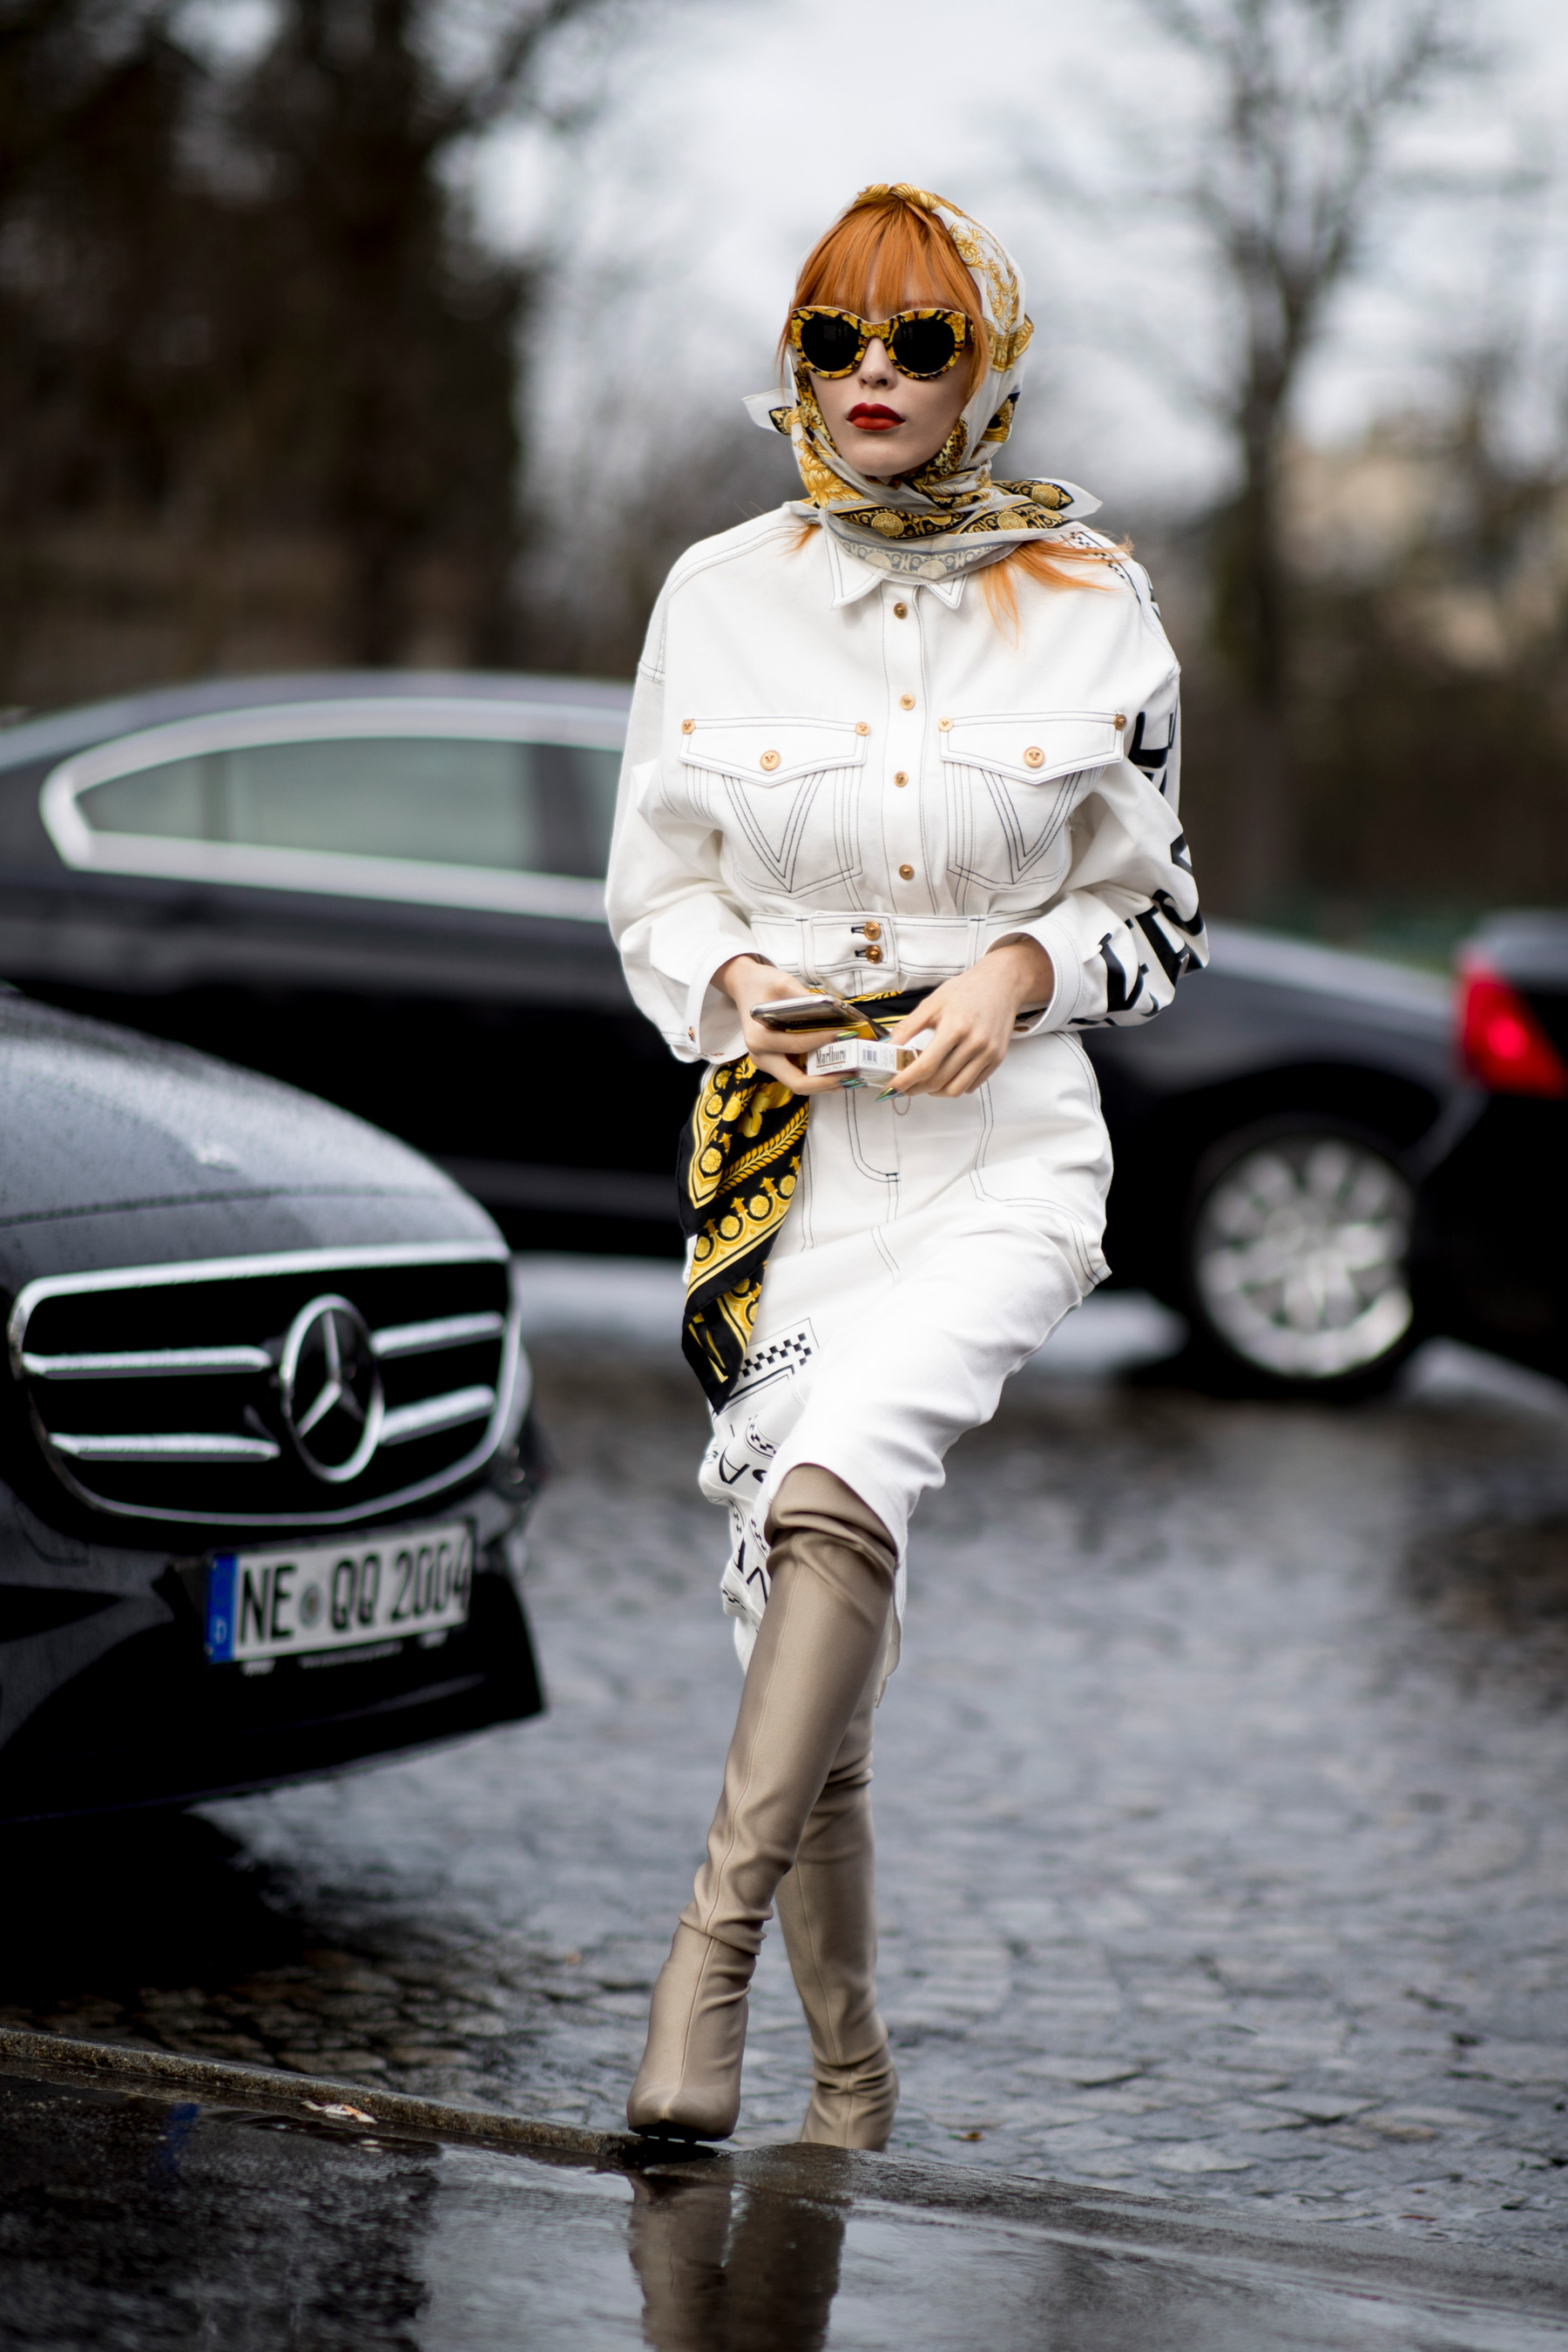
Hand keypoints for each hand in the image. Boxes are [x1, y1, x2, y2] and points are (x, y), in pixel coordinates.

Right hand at [715, 956, 854, 1096]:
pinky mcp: (777, 1063)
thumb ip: (807, 999)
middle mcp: (761, 1056)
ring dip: (826, 1083)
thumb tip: (837, 1012)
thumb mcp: (783, 983)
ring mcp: (768, 1063)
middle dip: (826, 1081)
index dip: (823, 1042)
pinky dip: (819, 1077)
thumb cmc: (762, 984)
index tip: (847, 1035)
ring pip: (799, 1084)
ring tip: (851, 1076)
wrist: (745, 986)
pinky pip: (799, 1076)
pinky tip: (840, 1070)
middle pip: (796, 1081)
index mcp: (759, 1038)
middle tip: (851, 1073)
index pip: (796, 1045)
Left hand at [883, 939, 1053, 1098]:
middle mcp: (975, 1043)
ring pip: (956, 1089)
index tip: (892, 1087)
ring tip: (923, 1084)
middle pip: (939, 1080)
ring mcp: (988, 1053)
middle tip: (903, 1087)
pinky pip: (971, 1085)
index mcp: (955, 1027)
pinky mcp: (997, 1059)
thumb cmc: (965, 991)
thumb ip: (908, 1027)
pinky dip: (953, 1087)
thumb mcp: (932, 1003)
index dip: (905, 1080)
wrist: (1001, 984)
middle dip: (915, 1089)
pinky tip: (944, 1077)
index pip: (926, 1065)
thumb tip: (887, 1047)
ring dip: (934, 1092)